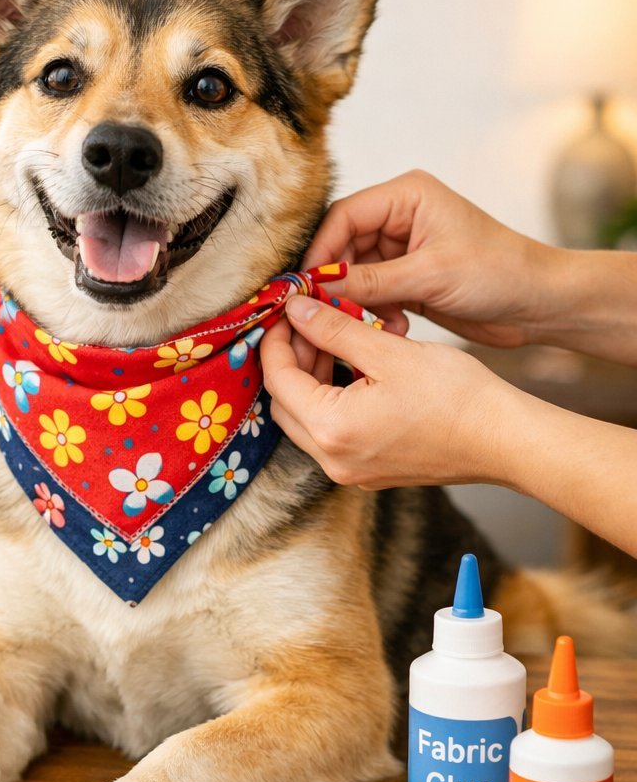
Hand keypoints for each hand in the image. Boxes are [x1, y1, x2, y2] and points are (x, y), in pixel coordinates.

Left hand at [261, 296, 514, 487]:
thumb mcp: (389, 352)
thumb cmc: (455, 396)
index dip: (277, 341)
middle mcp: (333, 460)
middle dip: (292, 361)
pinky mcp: (369, 471)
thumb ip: (335, 330)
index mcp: (332, 429)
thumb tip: (297, 310)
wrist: (503, 440)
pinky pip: (333, 434)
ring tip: (335, 341)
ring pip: (308, 420)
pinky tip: (355, 370)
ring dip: (313, 380)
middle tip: (310, 324)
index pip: (279, 380)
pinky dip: (333, 401)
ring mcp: (351, 471)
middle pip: (287, 404)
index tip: (286, 312)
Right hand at [304, 170, 553, 347]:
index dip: (321, 252)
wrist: (538, 303)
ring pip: (354, 274)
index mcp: (406, 196)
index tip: (306, 288)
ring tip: (369, 324)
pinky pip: (371, 294)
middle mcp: (400, 217)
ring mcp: (403, 249)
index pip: (344, 217)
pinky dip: (374, 313)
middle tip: (326, 314)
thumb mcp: (430, 275)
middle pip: (342, 246)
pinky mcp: (407, 278)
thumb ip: (370, 282)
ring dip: (357, 302)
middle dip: (336, 281)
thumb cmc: (499, 273)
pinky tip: (393, 329)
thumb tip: (316, 290)